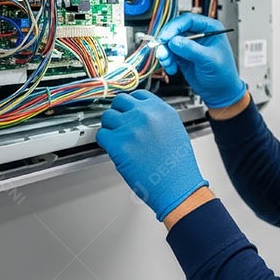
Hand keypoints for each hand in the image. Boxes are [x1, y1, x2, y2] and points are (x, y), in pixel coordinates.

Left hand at [96, 90, 208, 220]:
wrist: (177, 186)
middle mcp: (145, 114)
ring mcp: (130, 128)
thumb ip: (157, 118)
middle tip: (119, 124)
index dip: (130, 104)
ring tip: (117, 139)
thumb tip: (140, 115)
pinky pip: (101, 135)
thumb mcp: (174, 131)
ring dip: (110, 127)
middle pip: (120, 101)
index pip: (138, 94)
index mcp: (161, 110)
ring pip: (107, 117)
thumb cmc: (178, 165)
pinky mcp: (118, 144)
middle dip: (118, 112)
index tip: (127, 110)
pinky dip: (104, 142)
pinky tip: (114, 149)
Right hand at [154, 14, 245, 108]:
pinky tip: (172, 69)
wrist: (221, 93)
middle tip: (162, 51)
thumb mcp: (209, 60)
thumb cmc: (224, 74)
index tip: (166, 37)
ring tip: (168, 64)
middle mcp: (198, 34)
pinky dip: (167, 61)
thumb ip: (192, 49)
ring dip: (165, 53)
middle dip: (166, 41)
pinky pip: (169, 54)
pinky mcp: (182, 56)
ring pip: (169, 42)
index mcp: (210, 29)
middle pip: (175, 30)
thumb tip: (174, 41)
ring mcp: (189, 45)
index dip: (174, 27)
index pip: (188, 20)